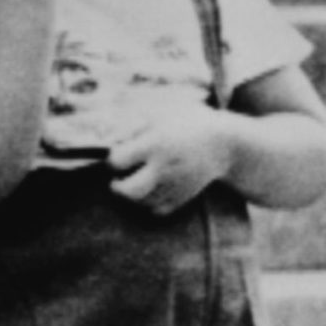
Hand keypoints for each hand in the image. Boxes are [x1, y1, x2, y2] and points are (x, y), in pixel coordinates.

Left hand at [106, 94, 231, 214]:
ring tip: (136, 180)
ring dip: (131, 194)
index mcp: (156, 144)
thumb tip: (101, 138)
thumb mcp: (157, 115)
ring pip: (140, 202)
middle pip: (129, 191)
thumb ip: (128, 127)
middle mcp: (165, 168)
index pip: (117, 160)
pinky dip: (147, 203)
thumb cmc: (185, 123)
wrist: (224, 143)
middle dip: (117, 186)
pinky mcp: (183, 197)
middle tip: (119, 178)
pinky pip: (157, 210)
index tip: (120, 152)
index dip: (112, 158)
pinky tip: (150, 189)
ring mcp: (175, 185)